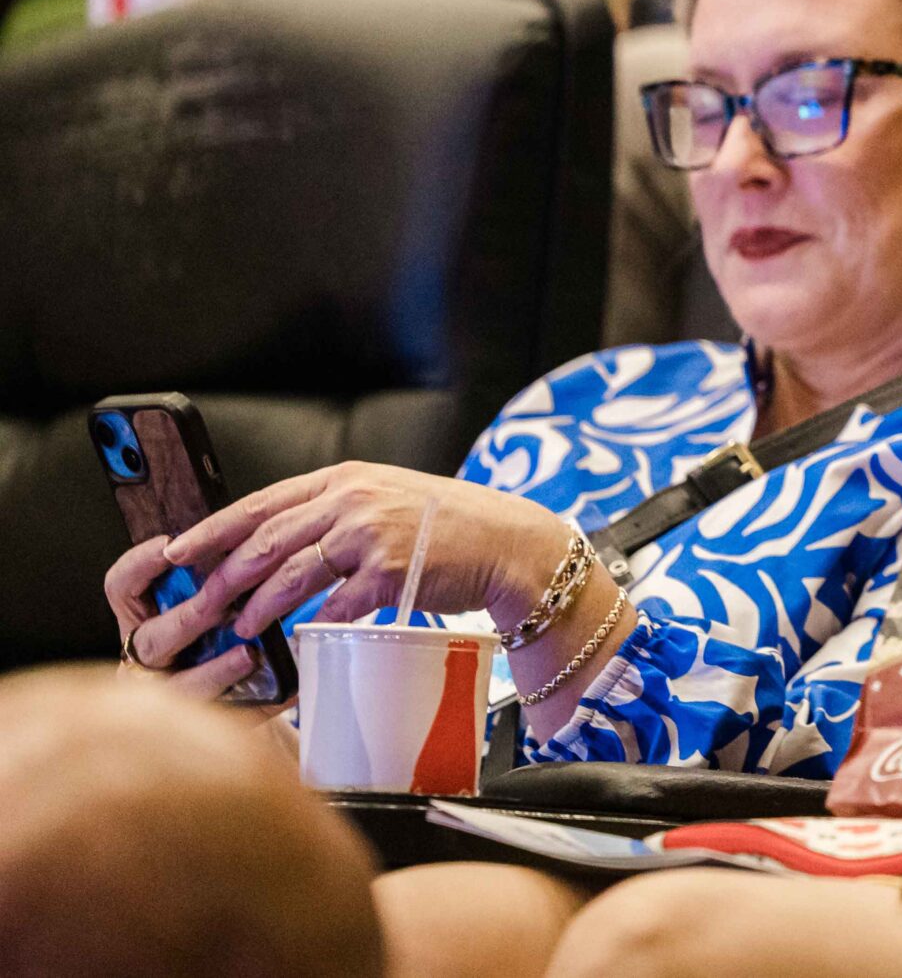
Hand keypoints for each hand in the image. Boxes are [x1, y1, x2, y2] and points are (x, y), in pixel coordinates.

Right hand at [104, 536, 265, 701]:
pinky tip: (273, 685)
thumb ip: (220, 577)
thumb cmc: (227, 632)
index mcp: (144, 619)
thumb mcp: (217, 597)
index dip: (140, 565)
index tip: (169, 545)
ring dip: (214, 668)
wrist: (252, 692)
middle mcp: (146, 658)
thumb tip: (248, 543)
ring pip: (178, 686)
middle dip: (189, 618)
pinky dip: (249, 699)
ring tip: (248, 652)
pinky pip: (218, 713)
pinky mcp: (200, 724)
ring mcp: (167, 694)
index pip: (123, 588)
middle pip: (151, 638)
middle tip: (221, 603)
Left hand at [131, 465, 574, 661]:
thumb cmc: (449, 526)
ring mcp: (372, 533)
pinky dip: (312, 624)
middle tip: (197, 605)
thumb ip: (337, 512)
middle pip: (268, 539)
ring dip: (258, 605)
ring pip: (292, 572)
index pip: (262, 501)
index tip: (177, 552)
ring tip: (239, 628)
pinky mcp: (391, 570)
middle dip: (224, 576)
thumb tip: (279, 544)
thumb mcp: (388, 499)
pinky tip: (298, 638)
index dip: (213, 529)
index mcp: (346, 478)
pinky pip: (335, 603)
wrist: (509, 544)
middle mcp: (354, 499)